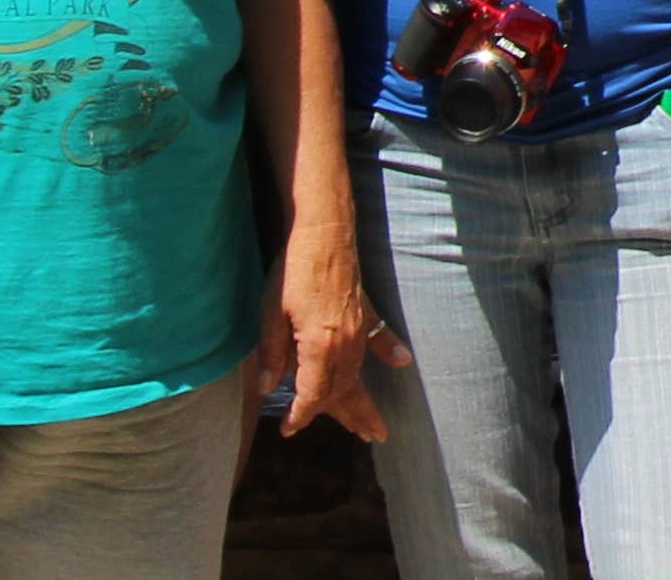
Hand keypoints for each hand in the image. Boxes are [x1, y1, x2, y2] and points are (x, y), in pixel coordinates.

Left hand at [255, 216, 400, 441]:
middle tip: (365, 440)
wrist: (322, 231)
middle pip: (344, 390)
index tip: (287, 430)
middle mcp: (345, 343)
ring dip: (365, 399)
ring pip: (360, 373)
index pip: (312, 394)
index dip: (300, 415)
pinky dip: (390, 351)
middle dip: (348, 417)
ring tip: (376, 424)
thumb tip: (268, 389)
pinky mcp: (363, 310)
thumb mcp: (270, 315)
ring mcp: (359, 327)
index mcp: (319, 347)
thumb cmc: (292, 271)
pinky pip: (379, 337)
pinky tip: (402, 363)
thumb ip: (271, 355)